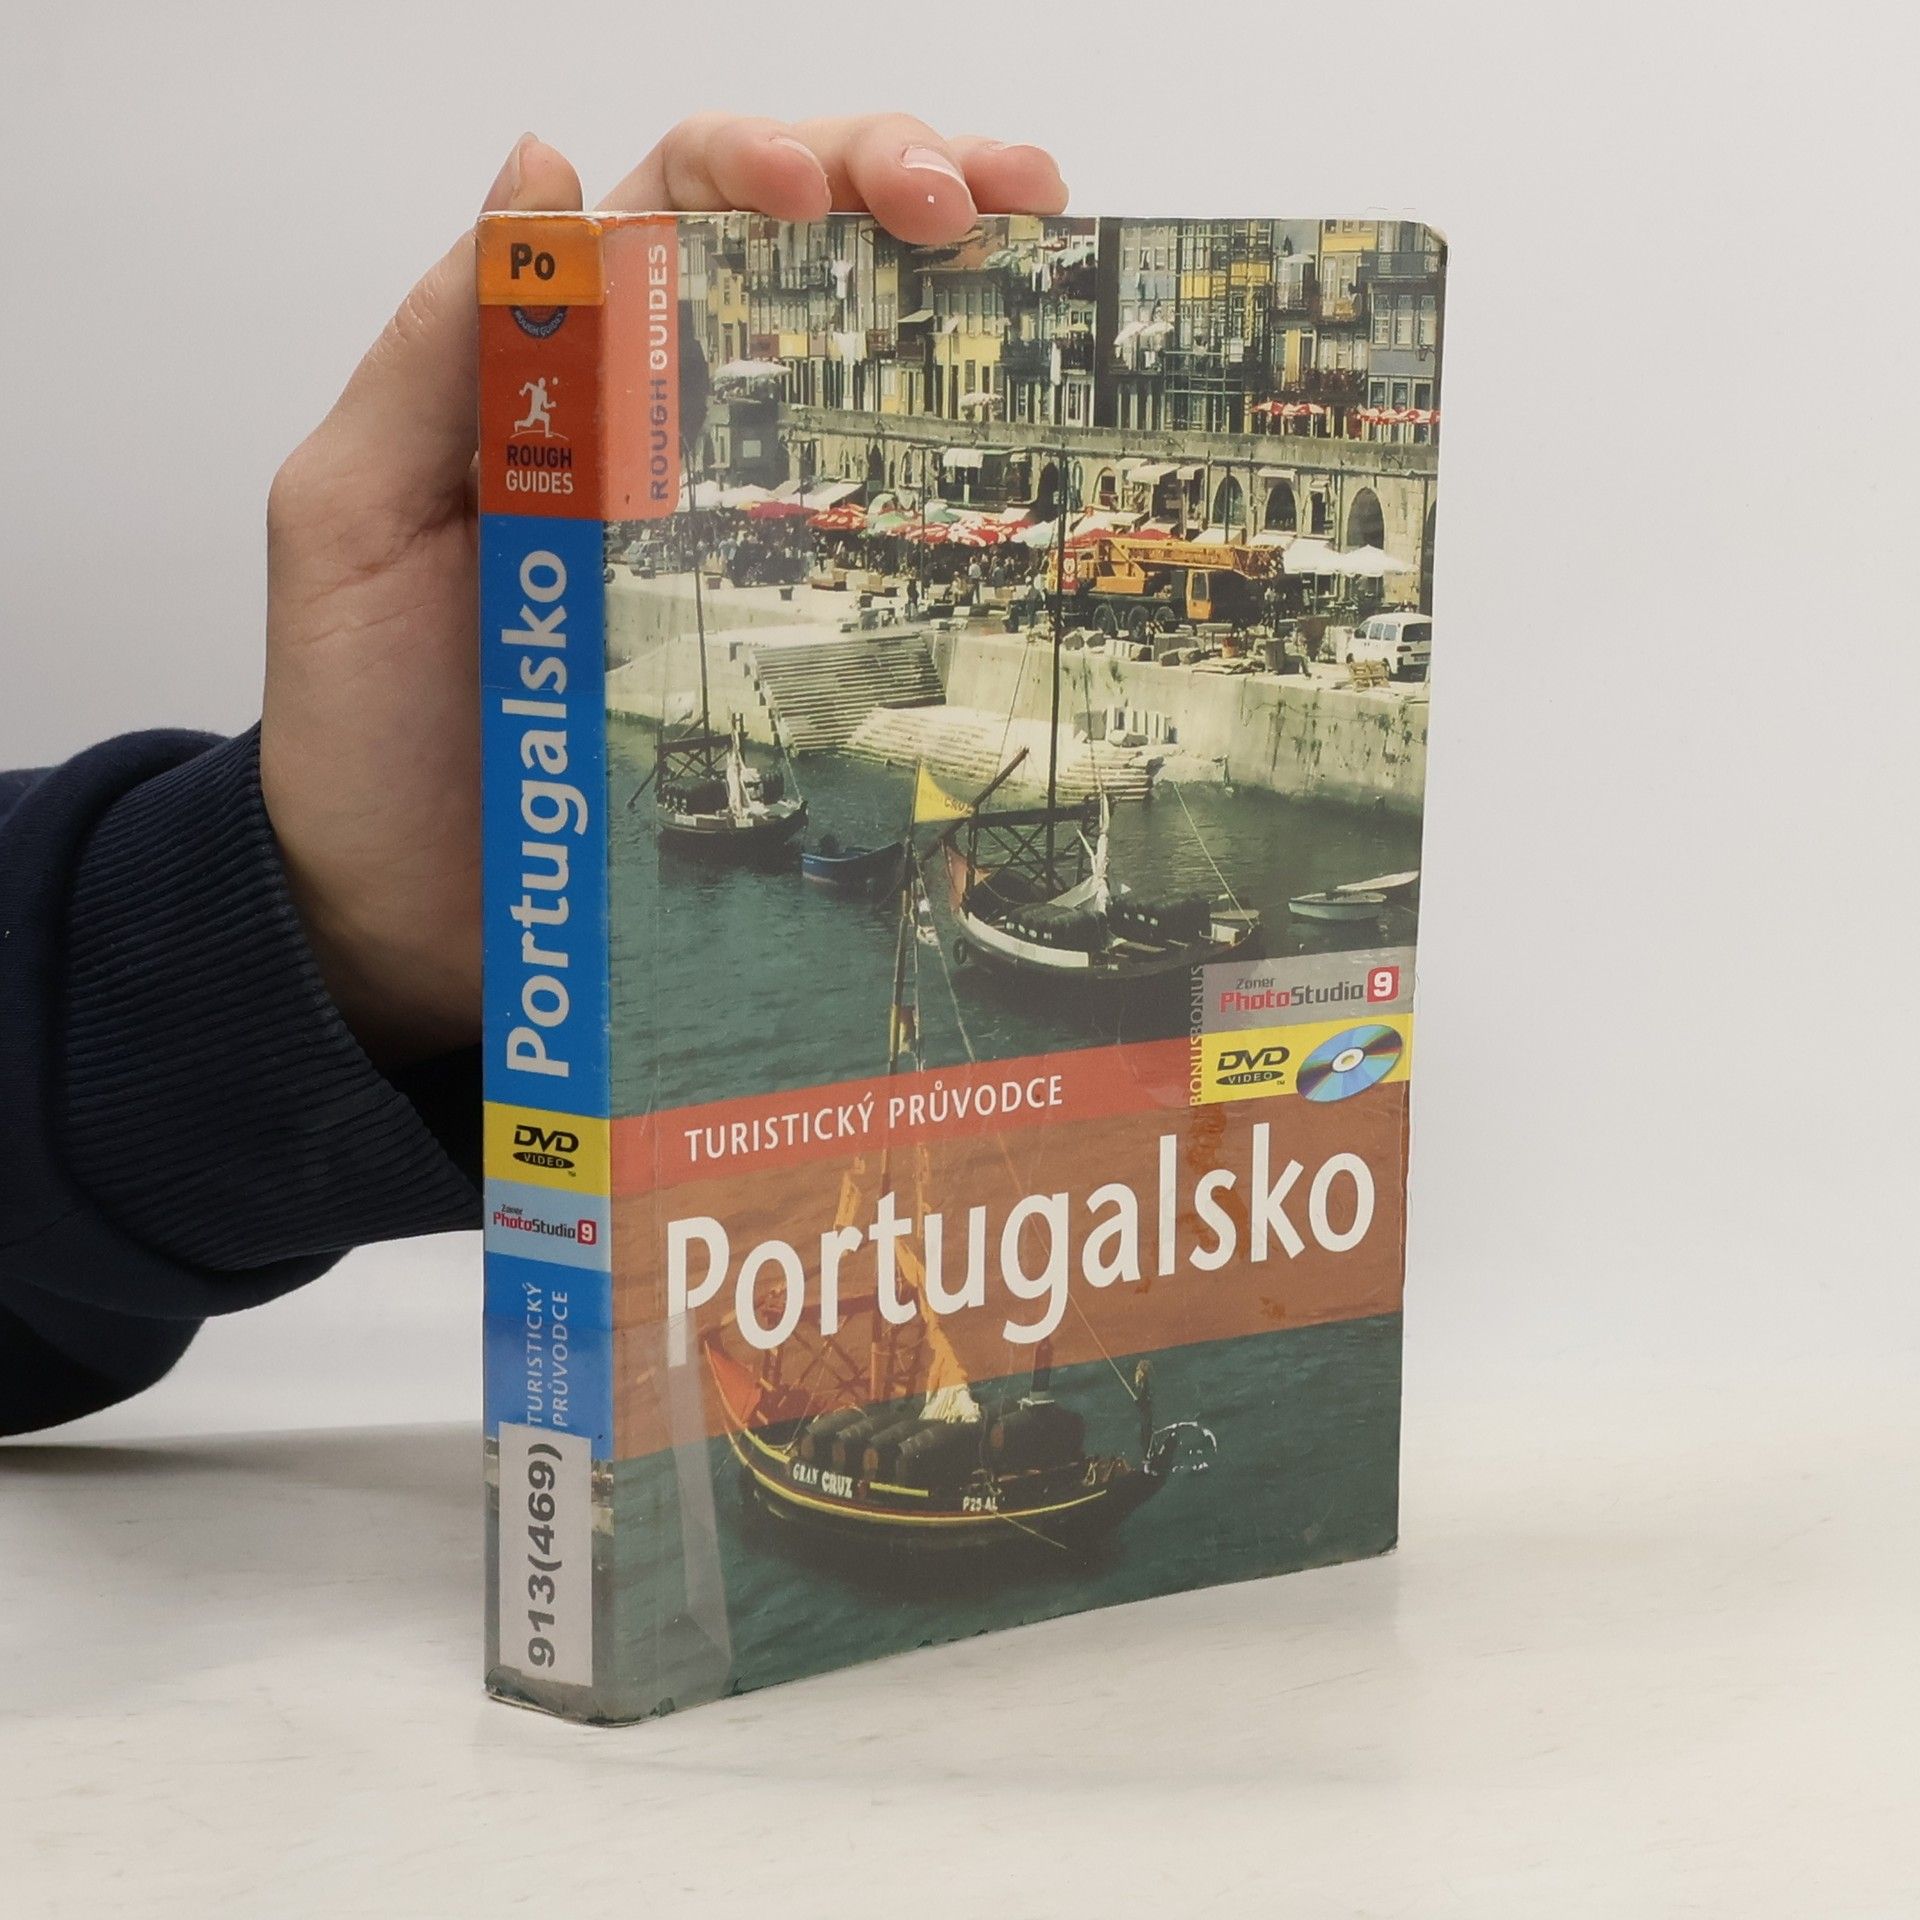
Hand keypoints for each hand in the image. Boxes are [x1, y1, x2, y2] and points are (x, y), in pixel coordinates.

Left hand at [261, 117, 1067, 1065]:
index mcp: (560, 383)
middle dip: (906, 188)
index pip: (677, 209)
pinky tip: (1039, 452)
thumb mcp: (352, 518)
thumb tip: (542, 167)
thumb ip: (433, 354)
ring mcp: (742, 551)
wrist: (408, 925)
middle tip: (996, 200)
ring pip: (868, 389)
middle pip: (802, 267)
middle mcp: (666, 445)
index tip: (820, 192)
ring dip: (968, 300)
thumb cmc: (364, 730)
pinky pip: (887, 557)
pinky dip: (964, 492)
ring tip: (1047, 254)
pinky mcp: (793, 660)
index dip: (761, 163)